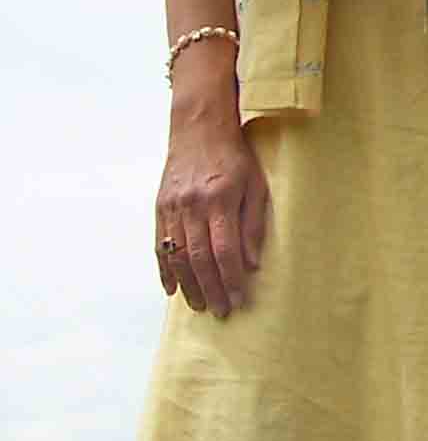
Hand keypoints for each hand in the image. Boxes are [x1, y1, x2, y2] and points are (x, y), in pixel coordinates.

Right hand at [156, 98, 269, 316]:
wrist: (199, 129)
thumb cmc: (235, 156)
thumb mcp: (256, 185)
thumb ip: (253, 224)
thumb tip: (251, 263)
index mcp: (220, 200)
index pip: (225, 250)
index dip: (231, 278)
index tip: (238, 299)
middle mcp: (193, 207)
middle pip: (199, 259)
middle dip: (211, 289)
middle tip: (220, 312)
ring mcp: (173, 208)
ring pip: (177, 256)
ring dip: (188, 285)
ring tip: (198, 305)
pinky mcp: (160, 207)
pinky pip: (159, 245)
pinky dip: (165, 269)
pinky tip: (172, 288)